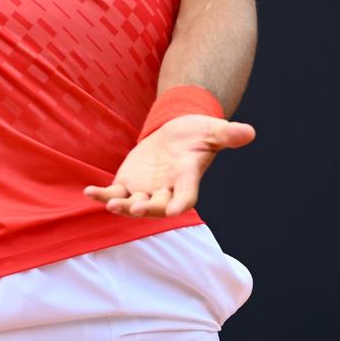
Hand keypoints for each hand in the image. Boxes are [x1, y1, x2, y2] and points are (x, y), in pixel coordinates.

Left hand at [84, 115, 254, 217]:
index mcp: (187, 178)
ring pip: (134, 204)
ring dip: (122, 206)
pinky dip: (103, 195)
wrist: (176, 133)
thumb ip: (227, 134)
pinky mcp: (128, 184)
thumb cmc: (196, 133)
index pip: (186, 195)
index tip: (178, 210)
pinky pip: (114, 193)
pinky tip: (89, 191)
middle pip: (157, 205)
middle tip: (135, 207)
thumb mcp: (211, 130)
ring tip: (110, 204)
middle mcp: (167, 190)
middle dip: (147, 208)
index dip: (182, 203)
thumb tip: (249, 131)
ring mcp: (146, 190)